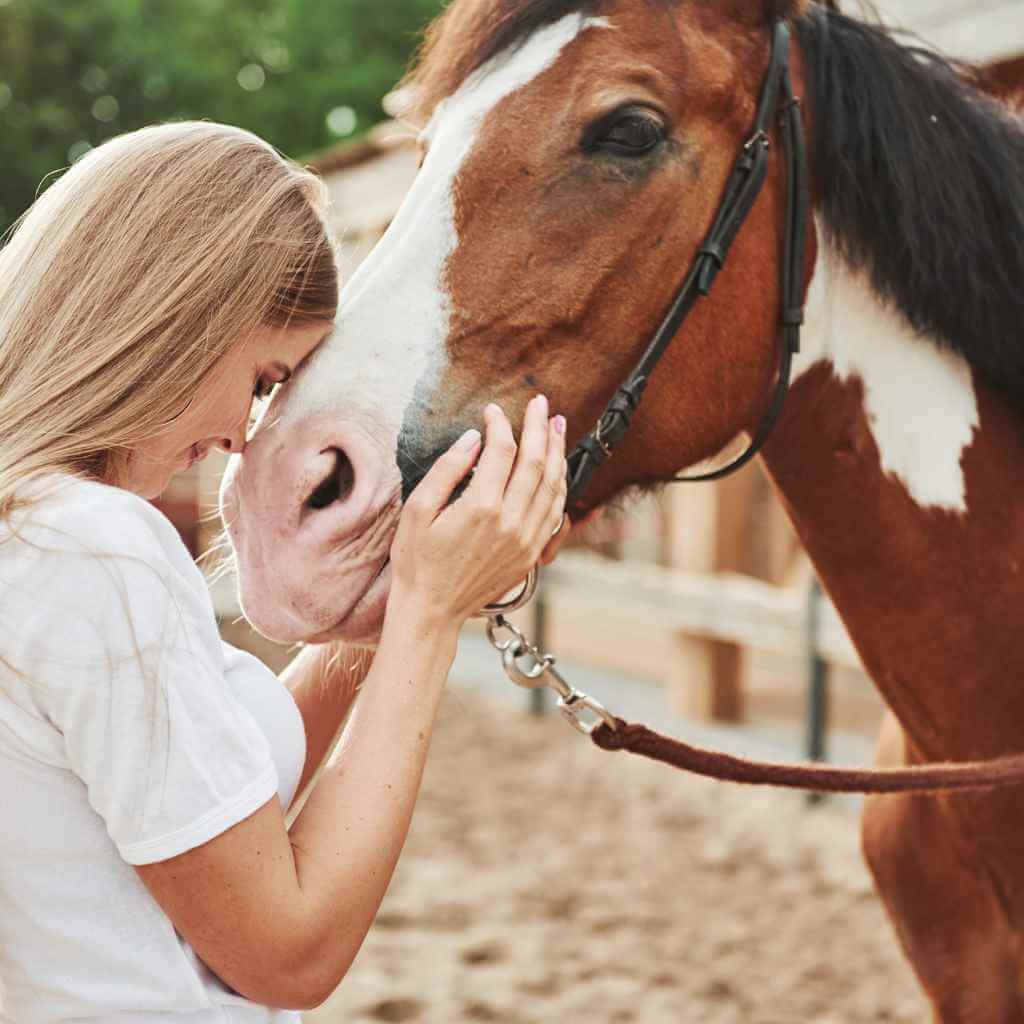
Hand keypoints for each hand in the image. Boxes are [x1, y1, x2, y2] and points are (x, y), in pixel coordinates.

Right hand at [388, 398, 566, 628]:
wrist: (431, 610)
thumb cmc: (417, 560)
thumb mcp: (418, 510)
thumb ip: (448, 469)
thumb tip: (474, 439)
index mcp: (481, 508)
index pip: (502, 451)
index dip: (500, 424)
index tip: (493, 410)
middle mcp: (511, 523)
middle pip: (536, 463)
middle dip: (539, 428)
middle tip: (541, 403)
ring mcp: (526, 541)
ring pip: (553, 487)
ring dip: (557, 453)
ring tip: (556, 426)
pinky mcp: (531, 555)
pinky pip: (555, 513)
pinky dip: (559, 486)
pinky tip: (557, 469)